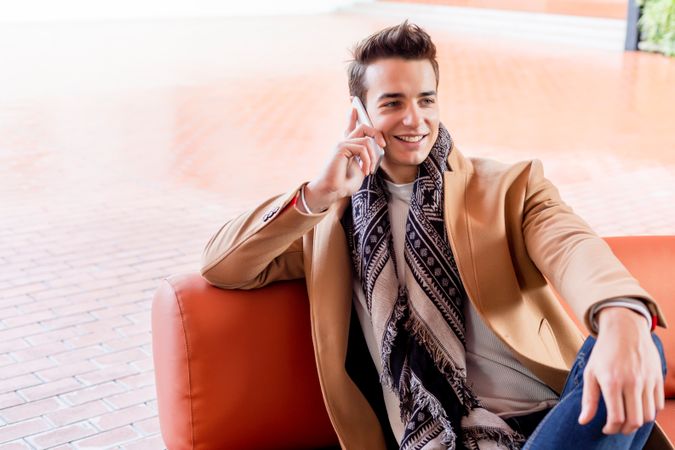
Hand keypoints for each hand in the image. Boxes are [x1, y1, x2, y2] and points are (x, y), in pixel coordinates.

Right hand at [302, 107, 385, 211]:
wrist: (331, 192)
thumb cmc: (343, 185)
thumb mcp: (361, 170)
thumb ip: (367, 158)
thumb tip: (376, 149)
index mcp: (347, 148)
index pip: (350, 127)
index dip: (352, 116)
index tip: (353, 106)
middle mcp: (343, 143)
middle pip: (363, 127)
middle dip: (377, 133)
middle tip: (383, 145)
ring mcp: (341, 144)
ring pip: (366, 140)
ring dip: (372, 157)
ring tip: (370, 171)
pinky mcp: (341, 147)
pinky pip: (363, 147)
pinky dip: (368, 160)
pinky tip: (366, 171)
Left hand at [578, 307, 663, 433]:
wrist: (624, 329)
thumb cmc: (604, 351)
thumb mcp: (590, 373)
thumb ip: (589, 399)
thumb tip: (584, 421)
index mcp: (612, 382)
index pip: (616, 417)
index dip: (611, 429)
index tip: (606, 428)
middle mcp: (632, 382)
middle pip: (635, 421)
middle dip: (625, 429)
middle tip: (617, 427)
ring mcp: (647, 380)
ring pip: (649, 415)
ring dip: (638, 422)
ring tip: (627, 418)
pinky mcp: (657, 377)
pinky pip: (658, 404)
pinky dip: (649, 411)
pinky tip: (638, 407)